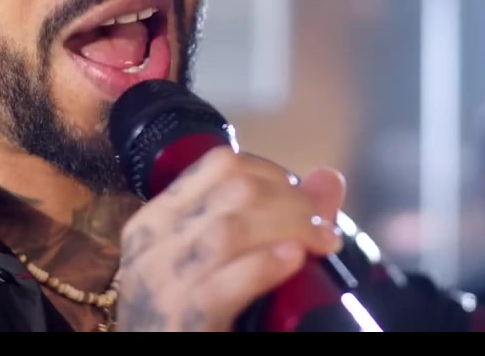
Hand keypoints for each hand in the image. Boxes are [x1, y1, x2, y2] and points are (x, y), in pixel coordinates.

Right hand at [112, 147, 346, 330]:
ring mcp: (164, 281)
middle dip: (293, 201)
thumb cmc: (186, 312)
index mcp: (158, 217)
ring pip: (233, 229)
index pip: (220, 165)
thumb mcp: (215, 259)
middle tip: (324, 226)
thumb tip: (330, 179)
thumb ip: (273, 216)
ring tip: (323, 243)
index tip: (302, 198)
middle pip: (236, 192)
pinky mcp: (182, 319)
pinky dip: (266, 265)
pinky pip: (228, 283)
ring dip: (291, 229)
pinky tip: (294, 261)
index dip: (274, 173)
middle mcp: (155, 241)